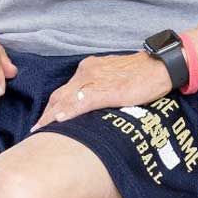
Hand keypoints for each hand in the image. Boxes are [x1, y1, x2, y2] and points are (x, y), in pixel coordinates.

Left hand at [30, 53, 171, 131]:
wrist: (162, 66)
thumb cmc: (143, 74)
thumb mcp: (115, 78)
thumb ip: (101, 88)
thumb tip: (92, 105)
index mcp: (89, 68)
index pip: (65, 90)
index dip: (52, 106)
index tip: (44, 120)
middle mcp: (88, 71)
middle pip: (60, 95)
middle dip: (46, 114)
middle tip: (36, 130)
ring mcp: (96, 80)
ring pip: (66, 98)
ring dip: (52, 116)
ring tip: (41, 130)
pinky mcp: (107, 90)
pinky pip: (82, 101)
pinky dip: (69, 111)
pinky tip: (59, 121)